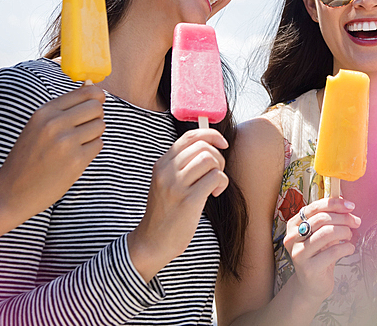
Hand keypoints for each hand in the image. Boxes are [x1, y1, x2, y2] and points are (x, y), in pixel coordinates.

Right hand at [0, 83, 105, 217]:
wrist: (12, 192)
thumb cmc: (27, 157)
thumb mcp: (38, 126)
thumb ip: (64, 107)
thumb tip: (91, 84)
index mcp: (44, 112)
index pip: (86, 92)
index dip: (95, 98)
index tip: (93, 105)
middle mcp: (55, 124)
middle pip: (96, 107)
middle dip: (95, 117)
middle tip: (82, 129)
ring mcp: (66, 142)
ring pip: (100, 125)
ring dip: (93, 135)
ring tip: (75, 145)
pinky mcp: (76, 161)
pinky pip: (98, 144)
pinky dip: (90, 150)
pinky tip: (74, 158)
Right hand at [127, 128, 229, 280]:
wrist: (153, 241)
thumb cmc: (167, 211)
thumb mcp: (167, 183)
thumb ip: (182, 165)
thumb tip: (210, 144)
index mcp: (161, 164)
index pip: (190, 137)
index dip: (210, 135)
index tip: (223, 143)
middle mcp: (166, 171)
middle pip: (203, 146)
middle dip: (218, 156)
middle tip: (216, 173)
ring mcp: (176, 185)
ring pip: (210, 159)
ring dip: (220, 170)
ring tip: (214, 185)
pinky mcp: (188, 200)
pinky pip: (215, 177)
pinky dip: (222, 183)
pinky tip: (215, 194)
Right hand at [282, 198, 359, 301]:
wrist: (312, 283)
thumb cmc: (318, 254)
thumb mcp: (321, 233)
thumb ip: (330, 217)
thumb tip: (344, 201)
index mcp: (293, 225)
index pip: (315, 207)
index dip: (334, 204)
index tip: (351, 206)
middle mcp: (292, 237)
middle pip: (322, 219)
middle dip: (343, 218)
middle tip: (356, 222)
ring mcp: (299, 253)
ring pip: (327, 233)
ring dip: (345, 232)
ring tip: (350, 236)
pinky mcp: (309, 268)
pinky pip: (333, 252)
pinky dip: (346, 248)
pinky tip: (349, 249)